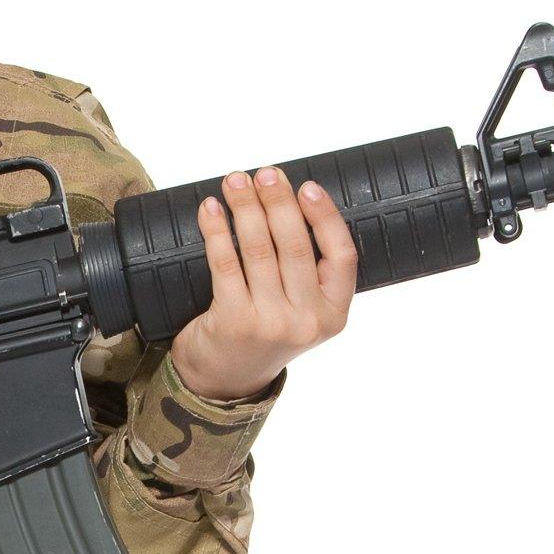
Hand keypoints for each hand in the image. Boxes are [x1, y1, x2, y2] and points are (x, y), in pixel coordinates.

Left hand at [168, 165, 358, 401]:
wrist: (225, 380)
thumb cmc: (264, 331)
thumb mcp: (301, 311)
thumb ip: (306, 271)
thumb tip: (288, 200)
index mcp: (333, 314)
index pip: (342, 256)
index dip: (326, 217)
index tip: (308, 187)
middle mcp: (307, 321)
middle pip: (296, 246)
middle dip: (278, 202)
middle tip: (266, 173)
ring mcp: (270, 323)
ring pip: (259, 250)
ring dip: (245, 207)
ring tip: (235, 181)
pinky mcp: (233, 321)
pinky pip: (225, 264)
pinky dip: (216, 230)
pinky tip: (210, 209)